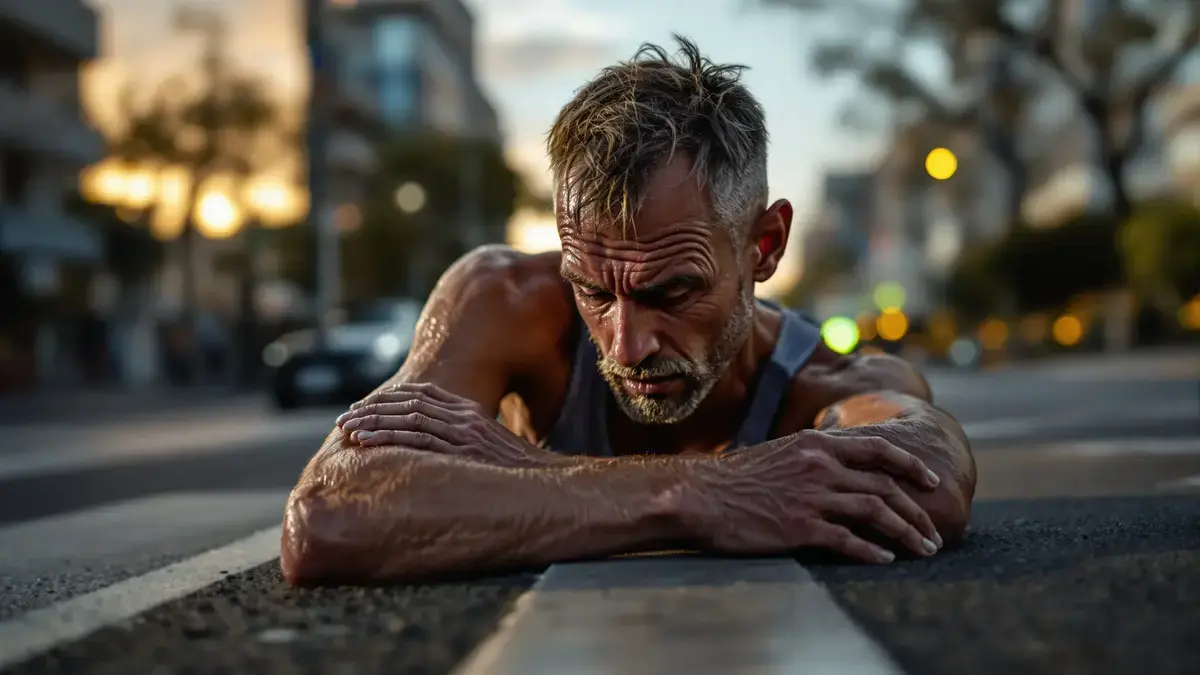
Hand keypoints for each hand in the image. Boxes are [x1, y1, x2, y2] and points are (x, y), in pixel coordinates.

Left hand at [335, 383, 569, 468]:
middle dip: (371, 409)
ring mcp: (465, 432)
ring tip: (348, 432)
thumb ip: (461, 445)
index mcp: (469, 412)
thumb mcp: (487, 451)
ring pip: (409, 417)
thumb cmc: (515, 477)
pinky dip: (388, 438)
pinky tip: (367, 443)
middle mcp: (465, 416)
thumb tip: (432, 458)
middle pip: (409, 402)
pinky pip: (418, 438)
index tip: (361, 409)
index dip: (387, 399)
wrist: (547, 485)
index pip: (420, 394)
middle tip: (343, 421)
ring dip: (373, 423)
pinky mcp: (464, 450)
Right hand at [688, 430, 942, 563]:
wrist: (700, 495)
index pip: (879, 449)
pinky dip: (873, 551)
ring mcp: (812, 497)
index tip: (932, 482)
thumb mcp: (782, 451)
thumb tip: (843, 463)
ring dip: (907, 533)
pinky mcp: (800, 527)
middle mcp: (820, 466)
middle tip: (933, 533)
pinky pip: (849, 541)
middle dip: (917, 512)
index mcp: (817, 444)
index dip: (911, 466)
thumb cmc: (736, 477)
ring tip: (924, 550)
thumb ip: (815, 456)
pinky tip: (886, 559)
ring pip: (876, 513)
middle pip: (885, 487)